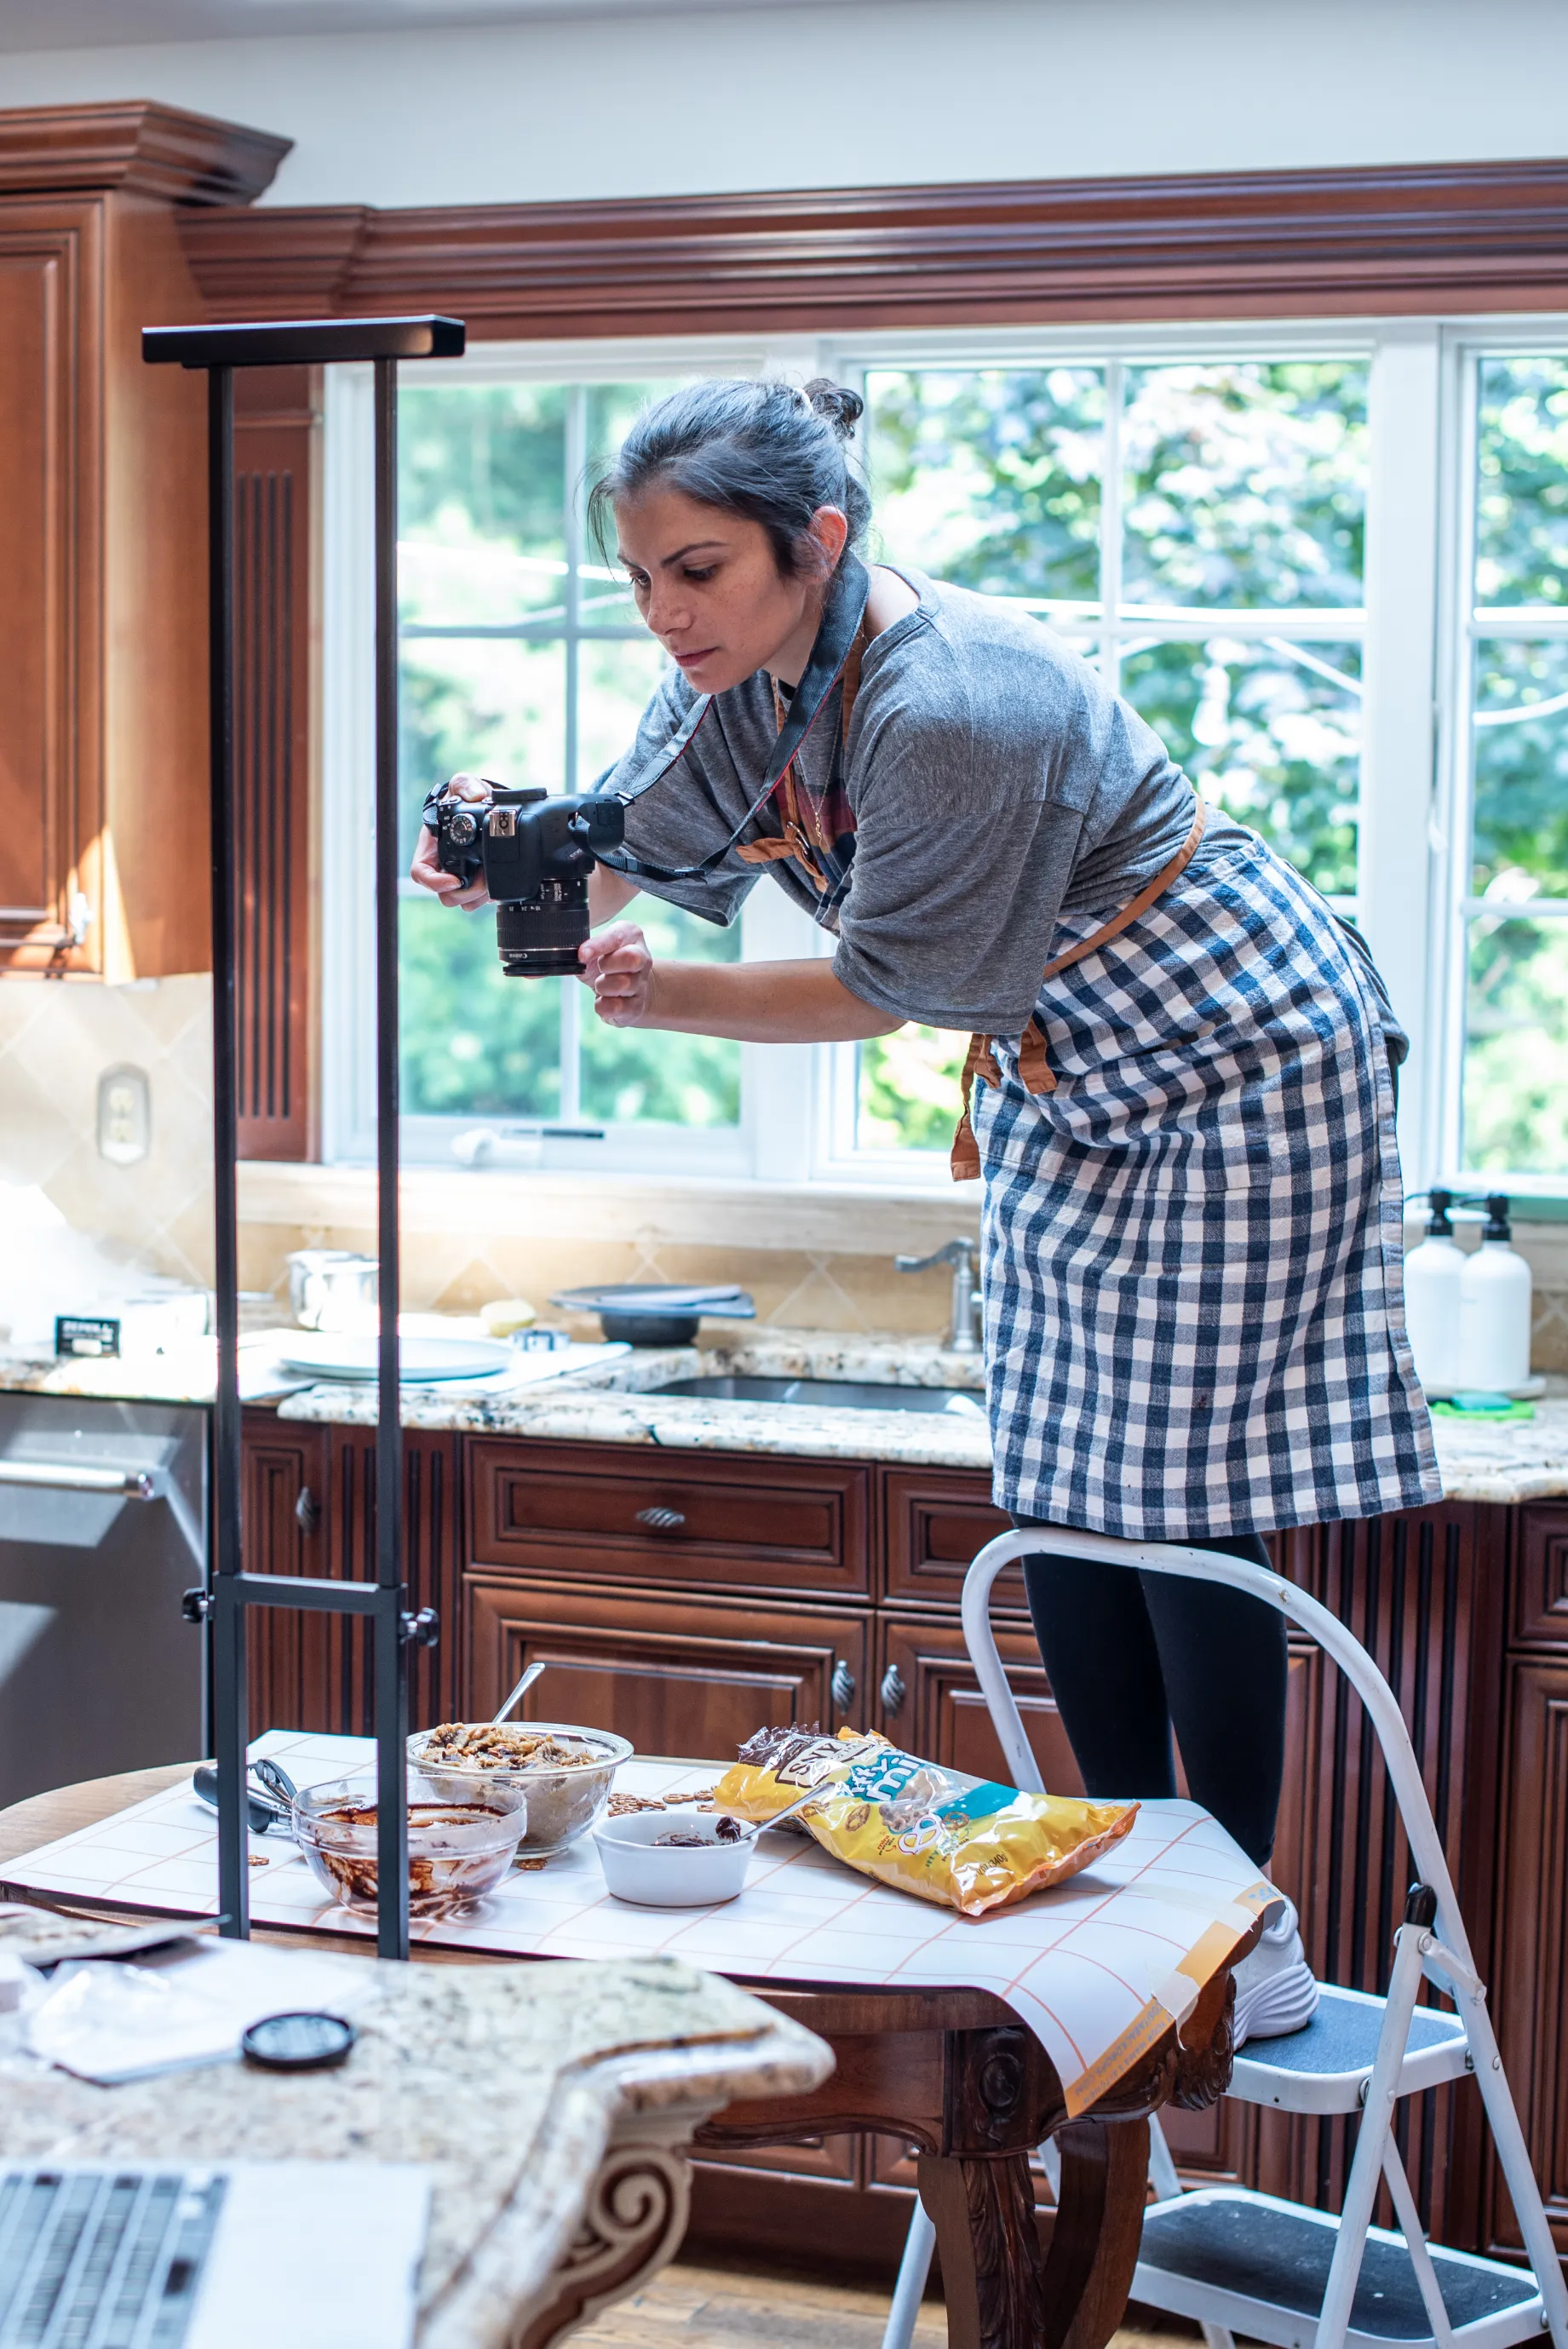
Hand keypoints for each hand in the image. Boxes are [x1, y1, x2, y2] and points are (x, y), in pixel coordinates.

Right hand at [408, 772, 492, 908]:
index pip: (421, 874)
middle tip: (483, 878)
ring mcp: (460, 877)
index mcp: (432, 848)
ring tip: (491, 878)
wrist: (485, 806)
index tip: (455, 880)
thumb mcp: (462, 785)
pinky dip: (489, 895)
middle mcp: (443, 866)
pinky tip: (497, 881)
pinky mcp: (477, 884)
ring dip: (479, 895)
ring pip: (463, 901)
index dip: (435, 882)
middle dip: (466, 891)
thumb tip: (475, 795)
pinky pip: (479, 900)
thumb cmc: (465, 798)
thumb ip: (465, 785)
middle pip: (445, 895)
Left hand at [580, 922, 655, 1026]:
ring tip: (601, 985)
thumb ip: (584, 947)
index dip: (598, 945)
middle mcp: (642, 958)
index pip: (617, 936)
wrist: (628, 990)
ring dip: (602, 986)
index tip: (582, 954)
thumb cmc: (608, 964)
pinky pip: (617, 1007)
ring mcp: (642, 983)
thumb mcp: (596, 949)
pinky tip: (603, 1000)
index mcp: (631, 935)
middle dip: (607, 965)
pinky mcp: (637, 1006)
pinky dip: (603, 1005)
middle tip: (599, 968)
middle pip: (631, 958)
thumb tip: (568, 955)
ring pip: (623, 984)